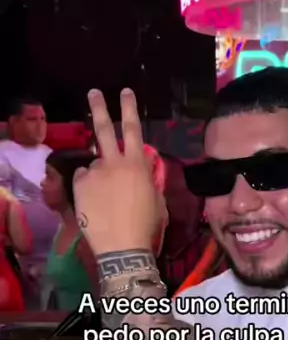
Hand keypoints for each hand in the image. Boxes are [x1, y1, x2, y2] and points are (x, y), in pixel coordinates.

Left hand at [73, 88, 167, 256]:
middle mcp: (114, 163)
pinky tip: (96, 203)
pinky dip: (88, 187)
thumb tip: (141, 172)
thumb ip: (147, 179)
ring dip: (100, 175)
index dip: (129, 108)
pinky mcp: (80, 187)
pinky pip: (83, 180)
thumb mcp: (156, 199)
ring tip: (107, 199)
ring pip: (94, 165)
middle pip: (104, 129)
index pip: (133, 129)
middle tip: (93, 92)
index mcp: (137, 164)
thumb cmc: (146, 225)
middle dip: (99, 108)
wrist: (123, 247)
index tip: (124, 92)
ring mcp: (94, 173)